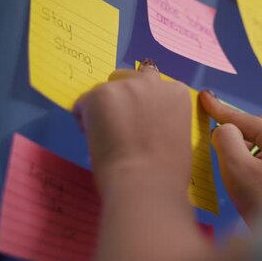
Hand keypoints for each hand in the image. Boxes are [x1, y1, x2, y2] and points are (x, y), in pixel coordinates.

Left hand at [73, 62, 191, 197]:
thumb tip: (143, 127)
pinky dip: (85, 119)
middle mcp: (153, 83)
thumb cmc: (168, 173)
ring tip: (105, 135)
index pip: (156, 87)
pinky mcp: (100, 95)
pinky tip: (94, 140)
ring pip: (106, 90)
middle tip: (120, 124)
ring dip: (104, 107)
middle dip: (124, 97)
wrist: (145, 183)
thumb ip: (162, 122)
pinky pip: (84, 104)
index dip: (145, 106)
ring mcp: (125, 87)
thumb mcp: (177, 138)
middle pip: (130, 78)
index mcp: (177, 93)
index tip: (140, 124)